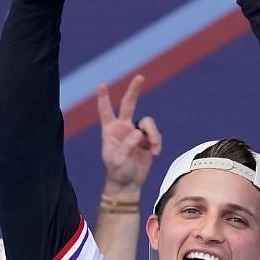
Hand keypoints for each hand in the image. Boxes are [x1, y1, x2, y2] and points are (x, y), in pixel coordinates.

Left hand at [97, 74, 160, 193]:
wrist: (128, 183)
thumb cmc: (117, 171)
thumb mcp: (117, 159)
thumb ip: (127, 145)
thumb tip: (139, 133)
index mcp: (110, 130)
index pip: (105, 111)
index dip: (104, 97)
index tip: (102, 83)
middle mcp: (123, 128)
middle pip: (129, 104)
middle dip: (134, 90)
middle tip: (139, 77)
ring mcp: (136, 133)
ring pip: (148, 123)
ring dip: (152, 134)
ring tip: (153, 148)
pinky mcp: (147, 140)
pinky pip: (155, 135)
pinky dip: (157, 143)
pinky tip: (155, 153)